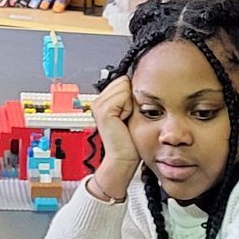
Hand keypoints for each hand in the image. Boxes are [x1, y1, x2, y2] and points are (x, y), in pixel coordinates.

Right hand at [89, 76, 139, 200]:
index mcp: (103, 101)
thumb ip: (129, 97)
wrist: (123, 158)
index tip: (129, 112)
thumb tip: (139, 82)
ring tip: (125, 119)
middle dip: (130, 97)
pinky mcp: (104, 111)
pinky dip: (128, 108)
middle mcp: (98, 101)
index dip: (131, 94)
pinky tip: (123, 120)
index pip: (123, 80)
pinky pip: (123, 96)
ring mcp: (99, 105)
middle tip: (127, 117)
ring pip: (124, 86)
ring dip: (130, 102)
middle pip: (124, 81)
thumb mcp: (129, 113)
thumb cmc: (129, 140)